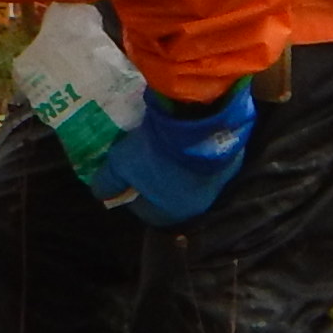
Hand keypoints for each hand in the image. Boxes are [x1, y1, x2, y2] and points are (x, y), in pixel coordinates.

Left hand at [107, 81, 255, 226]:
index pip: (145, 210)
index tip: (123, 172)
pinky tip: (184, 133)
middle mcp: (199, 204)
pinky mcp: (231, 159)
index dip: (131, 190)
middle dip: (155, 177)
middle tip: (143, 155)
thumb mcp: (121, 164)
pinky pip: (206, 158)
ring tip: (164, 142)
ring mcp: (218, 182)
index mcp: (172, 212)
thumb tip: (101, 193)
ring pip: (190, 176)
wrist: (199, 120)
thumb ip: (108, 182)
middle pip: (170, 193)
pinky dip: (195, 149)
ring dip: (177, 164)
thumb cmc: (156, 151)